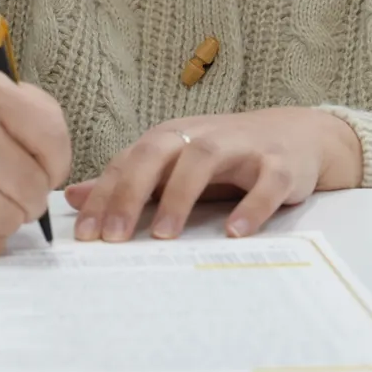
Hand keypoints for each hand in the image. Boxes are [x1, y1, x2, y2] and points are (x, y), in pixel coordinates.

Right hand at [0, 71, 71, 255]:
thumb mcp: (23, 110)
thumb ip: (49, 134)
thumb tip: (51, 182)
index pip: (51, 140)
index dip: (56, 164)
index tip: (39, 164)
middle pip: (29, 185)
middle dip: (34, 198)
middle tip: (19, 191)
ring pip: (5, 220)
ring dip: (10, 220)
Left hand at [64, 108, 362, 242]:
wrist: (298, 136)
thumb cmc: (227, 158)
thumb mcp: (174, 167)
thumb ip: (128, 182)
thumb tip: (73, 197)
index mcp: (171, 137)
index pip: (129, 162)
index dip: (104, 196)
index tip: (85, 235)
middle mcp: (202, 135)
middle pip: (159, 152)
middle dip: (132, 193)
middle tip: (114, 236)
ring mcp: (243, 146)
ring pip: (205, 158)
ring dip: (182, 195)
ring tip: (165, 236)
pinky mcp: (281, 164)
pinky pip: (266, 182)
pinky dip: (251, 206)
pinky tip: (234, 233)